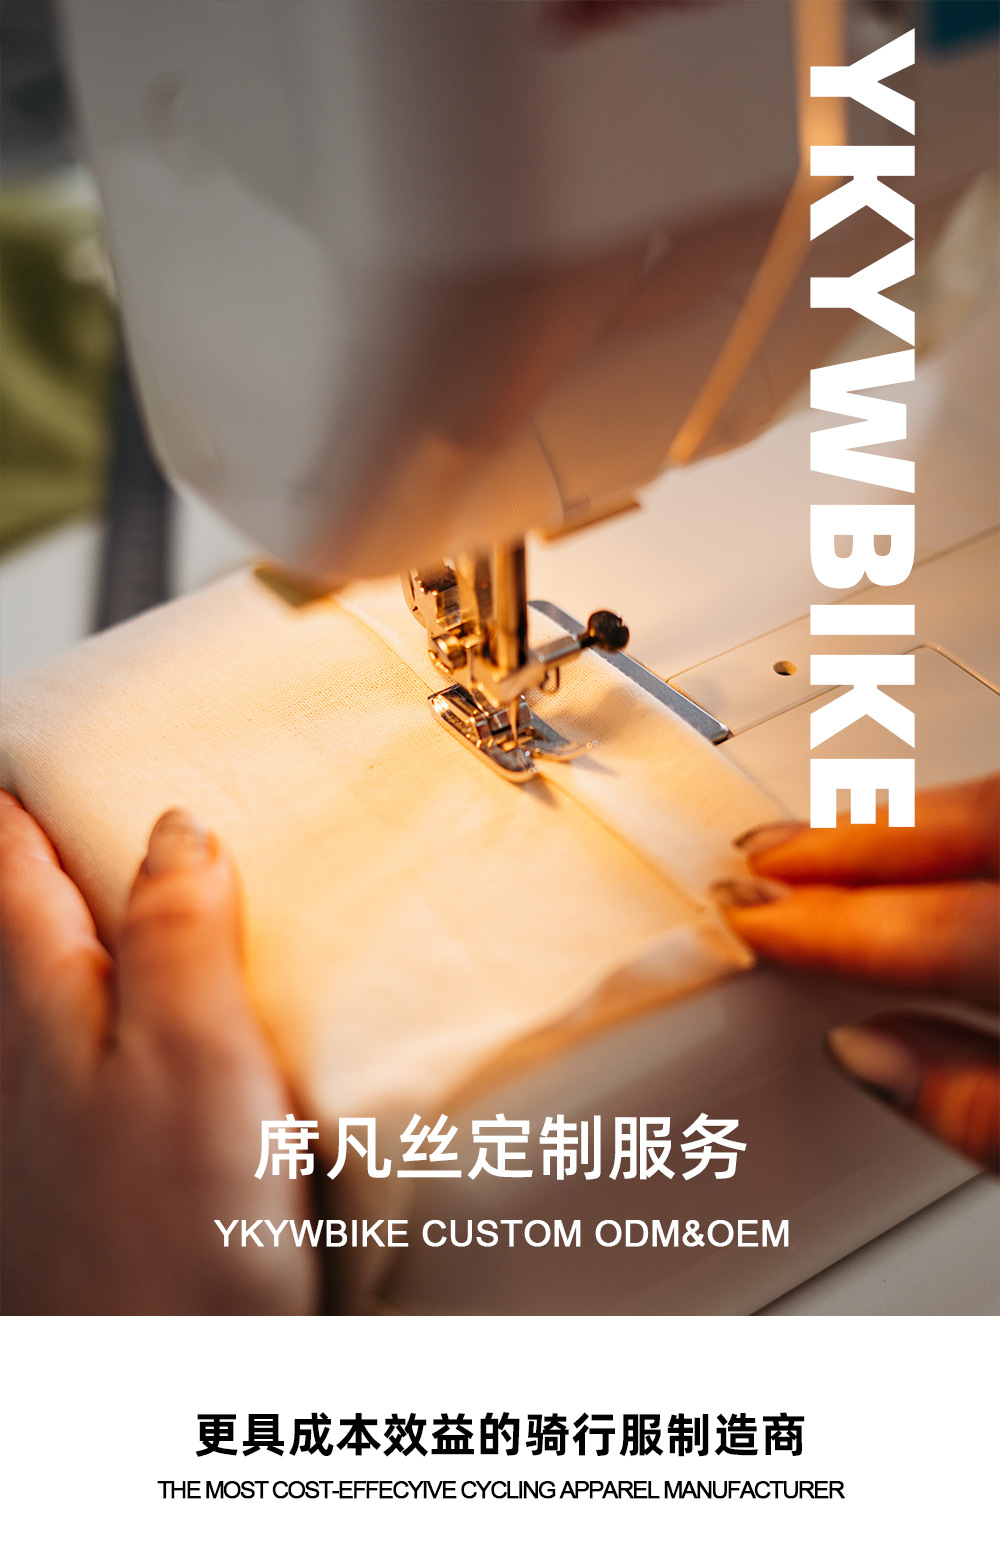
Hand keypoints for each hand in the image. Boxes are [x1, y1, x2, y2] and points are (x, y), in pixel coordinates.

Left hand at [0, 793, 319, 1312]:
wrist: (148, 1411)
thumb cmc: (170, 1244)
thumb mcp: (196, 1058)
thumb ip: (180, 933)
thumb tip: (176, 830)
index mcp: (44, 1008)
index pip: (12, 867)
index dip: (19, 800)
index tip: (33, 748)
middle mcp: (20, 1062)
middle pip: (14, 931)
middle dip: (30, 863)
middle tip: (56, 812)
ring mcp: (36, 1131)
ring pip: (36, 1003)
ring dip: (64, 943)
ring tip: (103, 906)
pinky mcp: (70, 1189)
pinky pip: (65, 1073)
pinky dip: (94, 1025)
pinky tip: (131, 1045)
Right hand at [715, 775, 998, 1172]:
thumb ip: (973, 1107)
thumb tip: (864, 1054)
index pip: (939, 927)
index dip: (828, 922)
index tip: (748, 919)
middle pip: (976, 827)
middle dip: (849, 842)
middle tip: (757, 860)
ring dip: (902, 821)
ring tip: (818, 841)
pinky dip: (956, 822)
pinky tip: (919, 839)